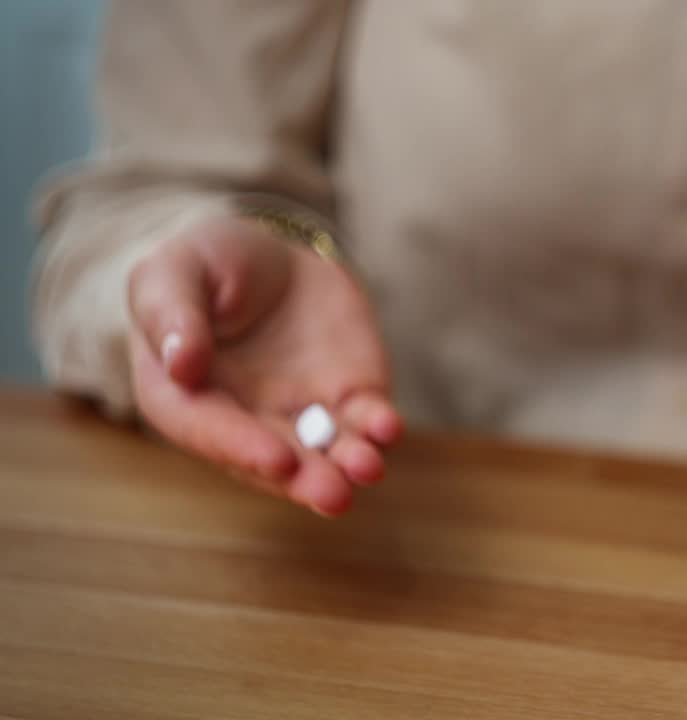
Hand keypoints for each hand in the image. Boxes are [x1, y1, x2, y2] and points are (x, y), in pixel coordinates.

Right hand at [127, 216, 401, 515]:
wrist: (272, 256)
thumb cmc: (205, 264)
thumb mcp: (171, 272)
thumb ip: (170, 314)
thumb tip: (181, 364)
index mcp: (182, 398)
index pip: (206, 430)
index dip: (240, 447)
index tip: (276, 460)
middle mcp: (244, 420)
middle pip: (273, 460)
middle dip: (305, 480)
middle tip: (332, 494)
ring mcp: (300, 415)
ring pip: (325, 453)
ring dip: (347, 465)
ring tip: (367, 468)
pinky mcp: (348, 396)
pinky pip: (365, 420)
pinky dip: (379, 428)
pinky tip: (388, 428)